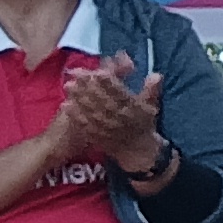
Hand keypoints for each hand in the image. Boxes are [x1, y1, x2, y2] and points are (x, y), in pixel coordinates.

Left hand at [63, 53, 168, 177]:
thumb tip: (157, 75)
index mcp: (133, 108)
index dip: (107, 81)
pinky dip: (75, 115)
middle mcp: (118, 117)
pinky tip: (66, 105)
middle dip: (87, 85)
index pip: (119, 92)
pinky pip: (84, 124)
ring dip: (78, 97)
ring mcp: (106, 127)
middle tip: (76, 72)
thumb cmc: (144, 125)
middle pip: (100, 98)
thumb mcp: (151, 107)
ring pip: (90, 110)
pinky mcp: (96, 135)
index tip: (98, 70)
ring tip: (68, 85)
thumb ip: (151, 90)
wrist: (138, 152)